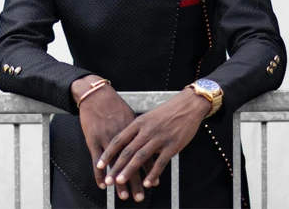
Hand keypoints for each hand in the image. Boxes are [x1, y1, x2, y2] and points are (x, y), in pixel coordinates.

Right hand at [72, 76, 153, 201]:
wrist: (97, 95)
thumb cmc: (115, 105)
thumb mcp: (131, 117)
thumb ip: (140, 132)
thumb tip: (151, 143)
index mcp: (135, 131)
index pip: (144, 154)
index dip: (149, 170)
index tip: (154, 183)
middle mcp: (123, 137)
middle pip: (131, 163)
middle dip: (136, 182)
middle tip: (140, 197)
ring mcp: (107, 139)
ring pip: (115, 165)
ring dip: (119, 182)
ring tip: (124, 195)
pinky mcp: (93, 139)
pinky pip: (97, 160)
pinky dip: (100, 174)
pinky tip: (103, 184)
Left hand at [96, 89, 210, 188]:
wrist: (188, 106)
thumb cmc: (167, 112)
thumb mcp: (147, 117)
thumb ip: (136, 130)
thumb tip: (125, 144)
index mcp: (139, 123)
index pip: (119, 140)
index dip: (109, 153)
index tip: (100, 164)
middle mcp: (147, 131)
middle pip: (128, 151)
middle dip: (116, 167)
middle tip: (108, 179)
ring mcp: (159, 139)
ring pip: (141, 157)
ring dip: (130, 171)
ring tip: (121, 181)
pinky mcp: (172, 146)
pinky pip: (161, 162)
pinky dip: (153, 174)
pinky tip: (147, 183)